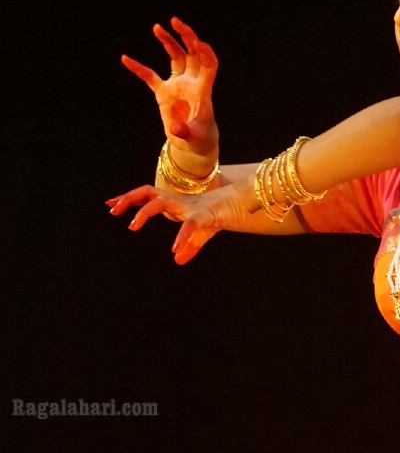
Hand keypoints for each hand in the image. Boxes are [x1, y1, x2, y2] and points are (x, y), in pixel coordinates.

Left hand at [106, 177, 253, 264]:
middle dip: (128, 198)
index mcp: (171, 202)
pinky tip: (175, 250)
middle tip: (113, 209)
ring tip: (132, 226)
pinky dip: (181, 237)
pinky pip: (189, 226)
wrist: (236, 207)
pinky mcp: (201, 216)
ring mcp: (186, 207)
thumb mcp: (198, 235)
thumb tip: (178, 260)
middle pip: (146, 192)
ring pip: (159, 203)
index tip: (109, 204)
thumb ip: (188, 246)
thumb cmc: (214, 217)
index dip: (128, 198)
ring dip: (144, 213)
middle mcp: (175, 201)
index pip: (145, 196)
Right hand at [120, 17, 219, 167]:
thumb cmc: (199, 140)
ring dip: (169, 42)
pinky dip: (138, 68)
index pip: (209, 65)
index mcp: (202, 91)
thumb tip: (176, 129)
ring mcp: (178, 85)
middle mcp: (191, 83)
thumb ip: (185, 132)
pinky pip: (150, 76)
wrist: (193, 145)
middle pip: (193, 53)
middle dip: (187, 36)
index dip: (206, 53)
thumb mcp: (194, 138)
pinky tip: (125, 59)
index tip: (198, 43)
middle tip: (175, 22)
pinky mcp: (164, 92)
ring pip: (176, 57)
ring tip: (157, 27)